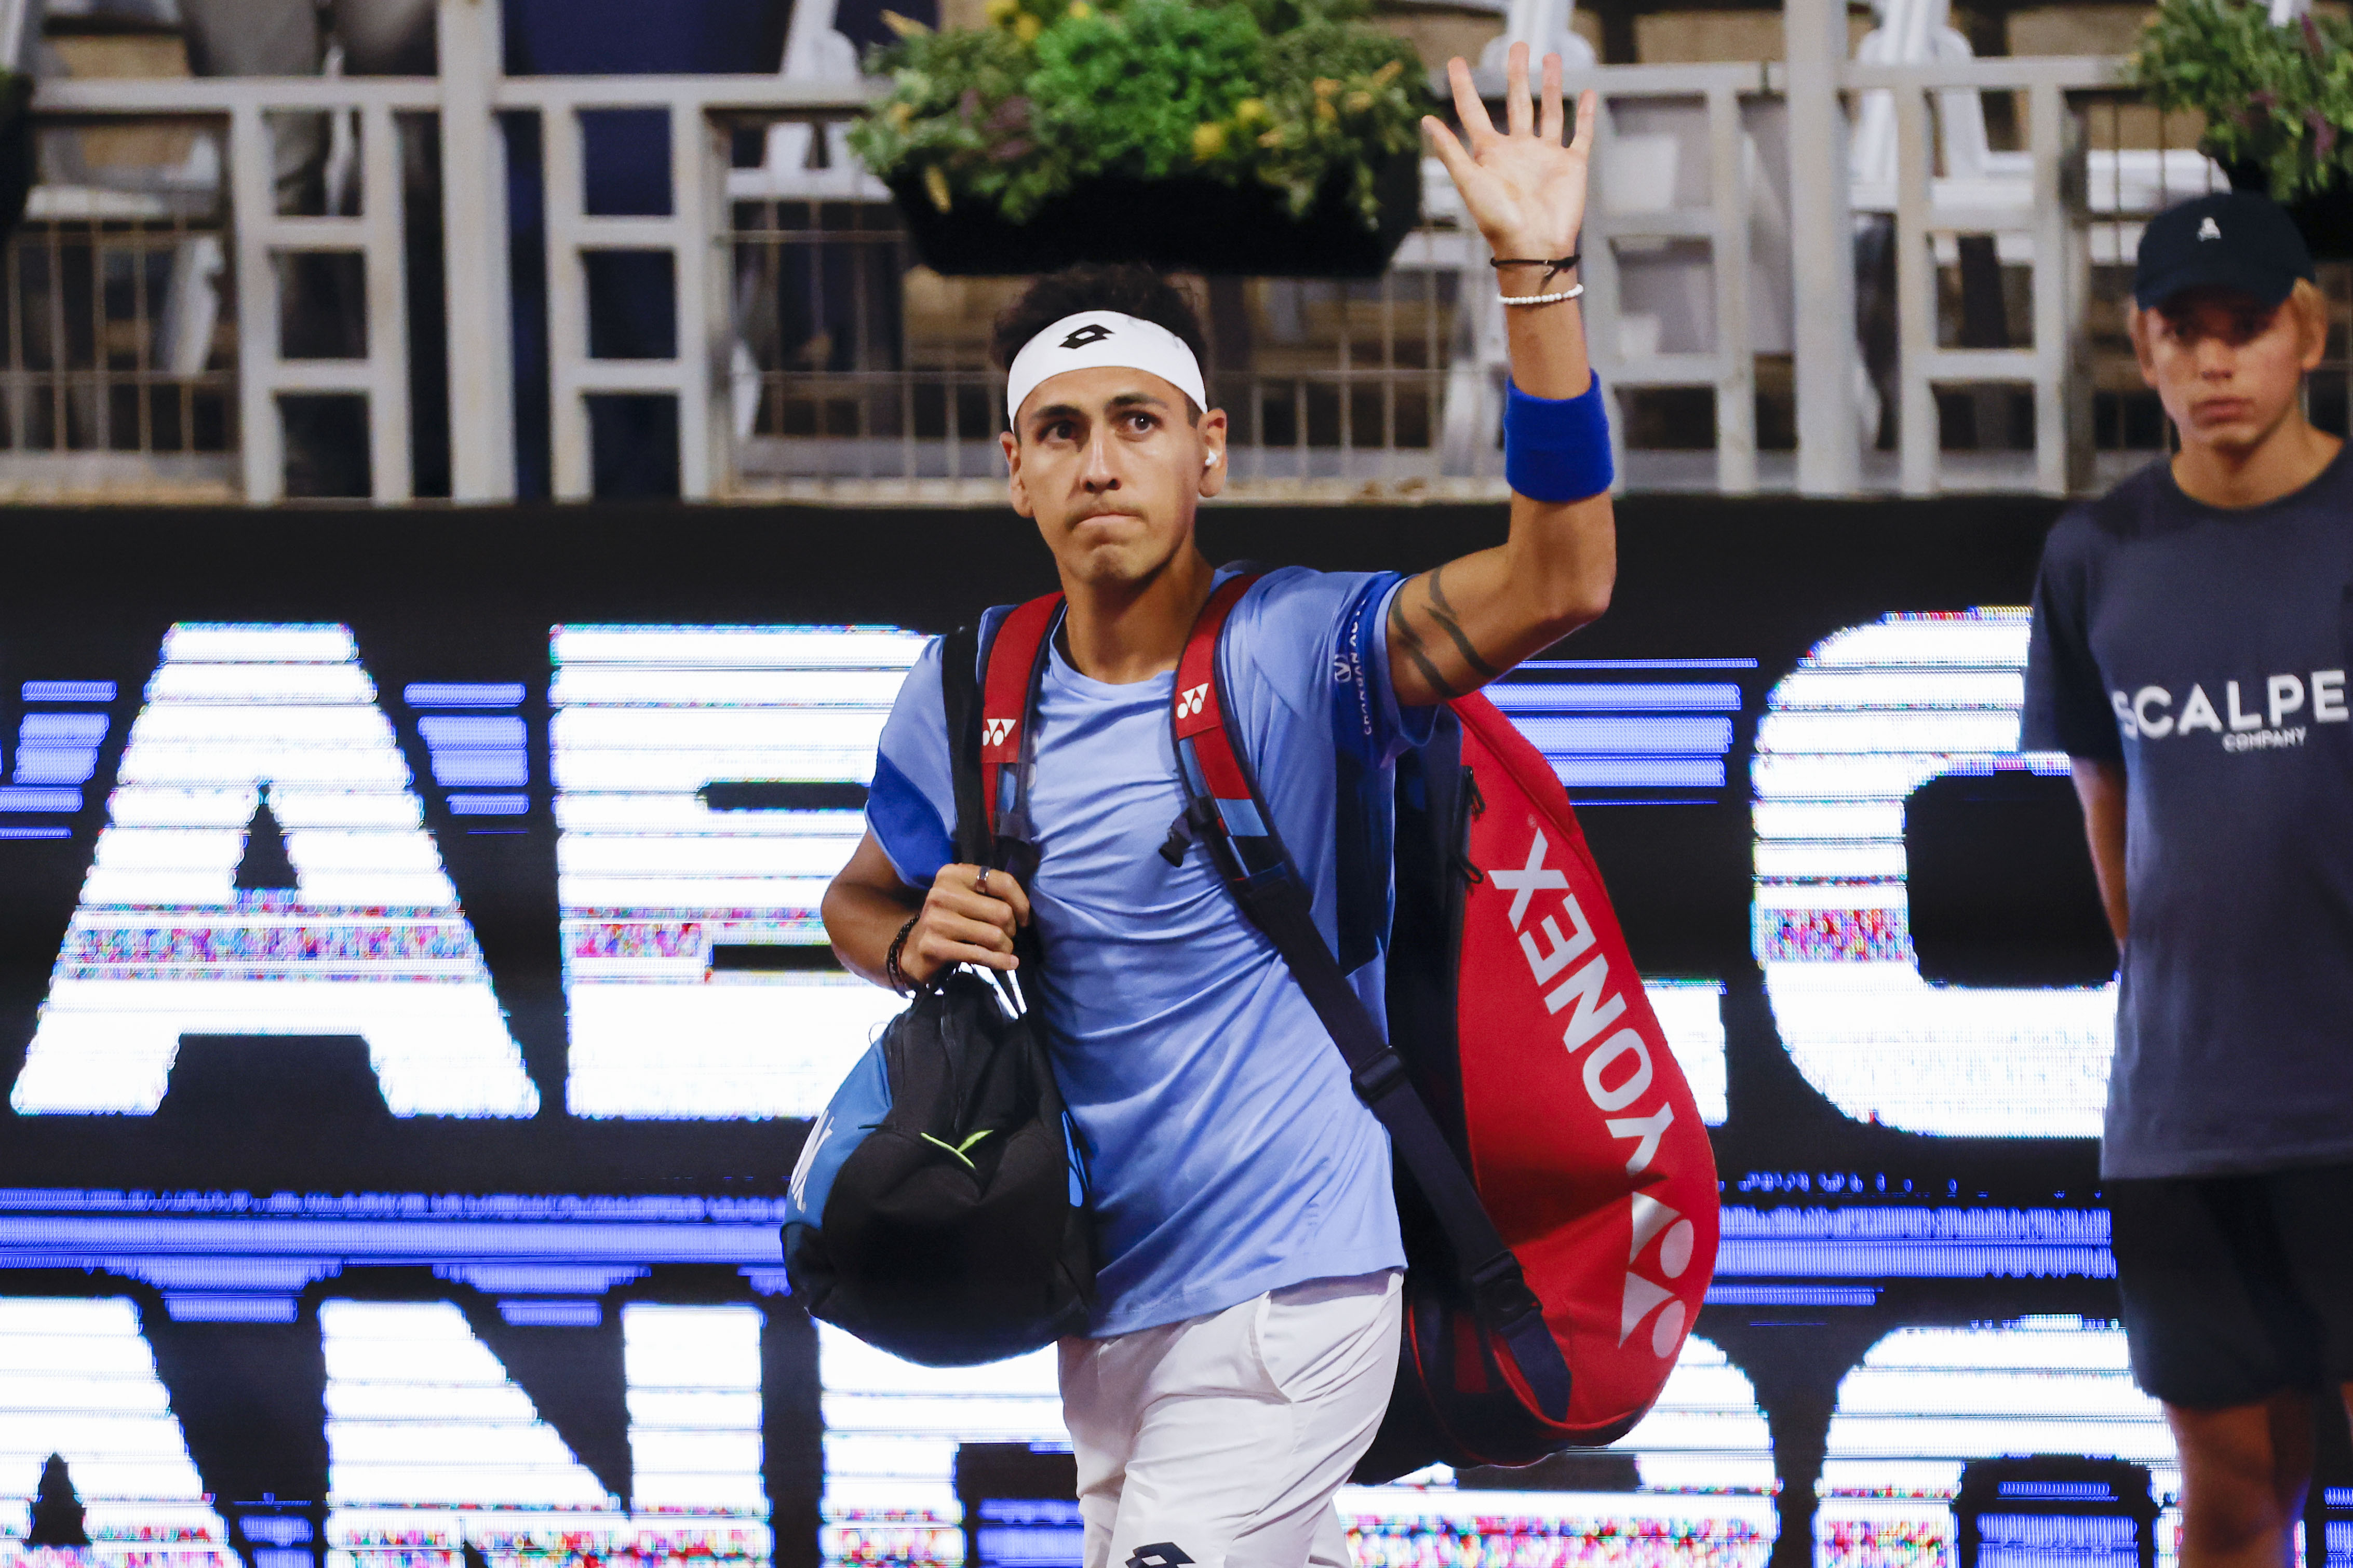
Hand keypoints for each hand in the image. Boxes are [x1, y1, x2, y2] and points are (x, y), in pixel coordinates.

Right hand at [903, 863, 1032, 985]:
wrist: (914, 948)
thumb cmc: (949, 919)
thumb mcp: (964, 896)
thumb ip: (990, 892)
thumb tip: (1025, 907)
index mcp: (952, 874)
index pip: (1002, 881)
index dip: (1021, 902)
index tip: (1024, 917)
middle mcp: (942, 893)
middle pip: (1001, 912)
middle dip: (1012, 929)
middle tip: (1007, 936)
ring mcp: (936, 920)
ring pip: (994, 935)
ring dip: (1005, 947)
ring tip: (1002, 949)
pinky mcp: (935, 946)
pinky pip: (980, 955)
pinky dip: (1000, 962)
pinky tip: (1009, 963)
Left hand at [1424, 44, 1595, 264]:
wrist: (1533, 248)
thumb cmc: (1497, 221)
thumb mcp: (1468, 181)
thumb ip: (1450, 150)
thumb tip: (1425, 120)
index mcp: (1490, 154)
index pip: (1474, 111)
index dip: (1463, 87)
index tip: (1455, 62)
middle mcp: (1518, 151)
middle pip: (1517, 102)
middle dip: (1516, 74)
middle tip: (1517, 45)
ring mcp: (1546, 157)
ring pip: (1550, 111)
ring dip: (1550, 86)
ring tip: (1550, 58)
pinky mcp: (1571, 166)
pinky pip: (1581, 134)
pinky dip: (1585, 114)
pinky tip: (1587, 93)